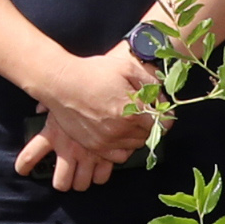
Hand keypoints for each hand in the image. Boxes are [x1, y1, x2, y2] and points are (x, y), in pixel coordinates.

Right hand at [12, 47, 155, 186]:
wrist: (60, 83)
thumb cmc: (92, 72)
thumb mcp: (126, 68)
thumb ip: (150, 83)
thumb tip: (163, 99)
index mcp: (133, 111)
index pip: (163, 123)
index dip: (164, 116)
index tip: (159, 110)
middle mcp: (121, 129)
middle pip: (149, 135)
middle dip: (149, 124)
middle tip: (142, 113)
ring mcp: (107, 140)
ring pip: (135, 145)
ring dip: (136, 135)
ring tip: (128, 121)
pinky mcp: (95, 146)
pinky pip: (119, 155)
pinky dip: (123, 147)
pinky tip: (119, 134)